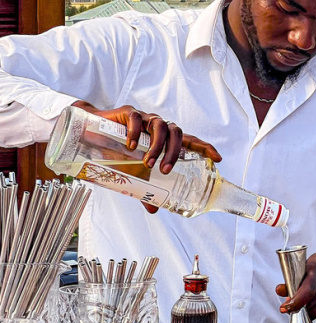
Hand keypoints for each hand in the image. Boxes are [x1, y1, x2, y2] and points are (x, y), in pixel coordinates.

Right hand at [71, 101, 221, 213]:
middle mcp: (159, 126)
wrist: (91, 131)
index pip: (190, 140)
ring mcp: (145, 118)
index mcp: (165, 138)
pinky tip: (130, 145)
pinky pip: (136, 118)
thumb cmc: (118, 151)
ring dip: (157, 145)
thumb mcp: (132, 170)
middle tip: (164, 170)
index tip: (218, 159)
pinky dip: (135, 131)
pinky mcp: (128, 112)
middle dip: (173, 152)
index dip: (204, 147)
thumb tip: (153, 210)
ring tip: (147, 163)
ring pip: (160, 126)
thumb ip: (144, 187)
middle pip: (176, 133)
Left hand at [276, 245, 315, 322]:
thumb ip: (294, 279)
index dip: (295, 303)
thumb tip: (280, 291)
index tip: (286, 307)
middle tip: (301, 302)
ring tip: (315, 300)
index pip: (307, 291)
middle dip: (301, 307)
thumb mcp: (310, 264)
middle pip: (309, 306)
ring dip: (311, 311)